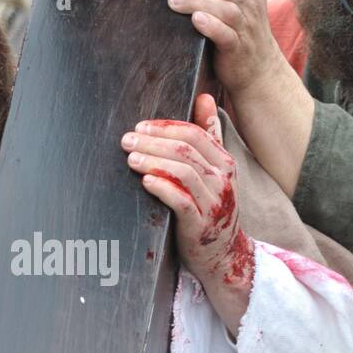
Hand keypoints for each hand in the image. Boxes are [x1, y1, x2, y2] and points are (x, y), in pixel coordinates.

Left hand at [122, 93, 254, 314]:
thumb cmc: (213, 208)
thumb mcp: (217, 171)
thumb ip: (210, 135)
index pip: (195, 134)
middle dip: (153, 141)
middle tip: (127, 139)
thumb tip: (205, 97)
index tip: (140, 127)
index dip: (165, 127)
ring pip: (182, 172)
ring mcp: (213, 203)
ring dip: (153, 161)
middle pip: (185, 150)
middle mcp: (222, 180)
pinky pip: (180, 201)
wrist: (224, 255)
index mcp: (225, 163)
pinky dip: (162, 187)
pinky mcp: (199, 224)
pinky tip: (145, 181)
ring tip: (131, 158)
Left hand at [165, 0, 281, 98]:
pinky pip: (226, 34)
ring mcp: (245, 25)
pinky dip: (211, 25)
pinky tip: (196, 20)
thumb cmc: (246, 20)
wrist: (259, 68)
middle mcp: (251, 2)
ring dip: (197, 0)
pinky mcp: (237, 48)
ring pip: (225, 6)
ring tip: (173, 0)